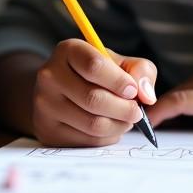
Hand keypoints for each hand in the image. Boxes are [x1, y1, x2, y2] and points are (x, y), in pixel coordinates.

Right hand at [32, 38, 157, 146]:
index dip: (119, 81)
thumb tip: (147, 96)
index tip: (133, 91)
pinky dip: (107, 138)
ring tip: (125, 119)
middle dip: (124, 109)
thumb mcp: (120, 63)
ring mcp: (45, 104)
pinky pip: (87, 141)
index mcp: (68, 51)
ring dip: (119, 126)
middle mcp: (50, 75)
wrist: (62, 93)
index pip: (94, 66)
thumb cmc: (97, 75)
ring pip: (92, 124)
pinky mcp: (48, 130)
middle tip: (137, 112)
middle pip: (93, 98)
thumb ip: (140, 71)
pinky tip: (109, 127)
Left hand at [147, 57, 192, 133]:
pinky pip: (180, 102)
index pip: (190, 86)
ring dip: (158, 113)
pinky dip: (161, 113)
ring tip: (143, 130)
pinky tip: (150, 125)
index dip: (172, 105)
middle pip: (180, 90)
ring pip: (176, 94)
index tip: (158, 121)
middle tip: (145, 129)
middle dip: (162, 110)